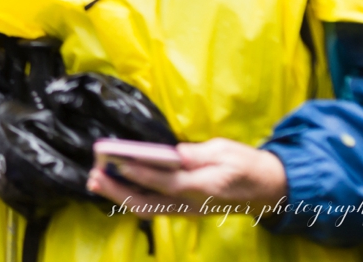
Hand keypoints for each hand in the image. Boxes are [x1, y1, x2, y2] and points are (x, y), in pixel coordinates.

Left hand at [86, 139, 288, 218]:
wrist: (268, 190)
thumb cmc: (247, 165)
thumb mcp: (225, 151)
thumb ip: (197, 154)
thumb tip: (173, 153)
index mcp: (203, 187)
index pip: (165, 181)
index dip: (140, 172)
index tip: (117, 161)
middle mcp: (191, 204)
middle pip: (149, 203)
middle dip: (118, 192)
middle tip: (93, 177)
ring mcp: (188, 210)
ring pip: (148, 209)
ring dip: (121, 197)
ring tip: (97, 182)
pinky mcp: (186, 209)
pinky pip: (155, 208)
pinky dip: (134, 199)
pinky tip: (118, 188)